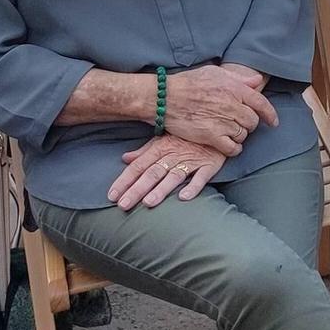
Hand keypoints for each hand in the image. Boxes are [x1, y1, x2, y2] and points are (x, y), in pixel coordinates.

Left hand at [108, 134, 227, 210]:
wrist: (217, 123)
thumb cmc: (187, 135)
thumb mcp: (164, 139)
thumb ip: (145, 151)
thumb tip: (125, 159)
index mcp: (160, 148)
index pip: (138, 166)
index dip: (124, 180)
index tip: (111, 195)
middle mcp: (174, 155)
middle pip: (152, 174)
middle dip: (137, 189)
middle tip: (123, 205)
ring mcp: (192, 160)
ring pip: (174, 176)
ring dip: (161, 189)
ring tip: (148, 203)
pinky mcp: (209, 165)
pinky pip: (202, 177)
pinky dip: (193, 187)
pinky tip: (183, 197)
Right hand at [164, 64, 278, 154]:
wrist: (164, 97)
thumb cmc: (188, 83)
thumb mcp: (214, 73)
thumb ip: (238, 78)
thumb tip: (257, 81)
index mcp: (234, 88)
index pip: (261, 103)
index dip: (270, 114)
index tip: (273, 122)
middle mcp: (231, 105)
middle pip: (253, 121)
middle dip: (249, 124)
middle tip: (240, 124)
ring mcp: (222, 122)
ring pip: (243, 135)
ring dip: (239, 136)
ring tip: (230, 133)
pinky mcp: (211, 136)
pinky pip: (232, 148)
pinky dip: (233, 149)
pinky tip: (229, 146)